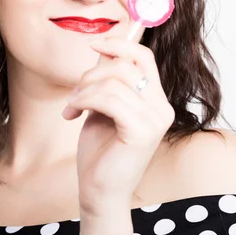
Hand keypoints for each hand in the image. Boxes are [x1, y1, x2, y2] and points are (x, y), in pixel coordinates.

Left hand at [62, 37, 174, 213]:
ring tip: (73, 106)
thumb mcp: (103, 106)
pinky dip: (84, 101)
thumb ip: (108, 80)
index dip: (119, 44)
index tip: (93, 44)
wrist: (99, 190)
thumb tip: (102, 47)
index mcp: (156, 100)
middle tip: (75, 94)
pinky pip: (108, 98)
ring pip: (113, 81)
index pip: (144, 57)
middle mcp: (162, 108)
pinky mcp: (142, 131)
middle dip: (91, 73)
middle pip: (126, 64)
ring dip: (83, 90)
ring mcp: (156, 120)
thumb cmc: (101, 151)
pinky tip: (74, 114)